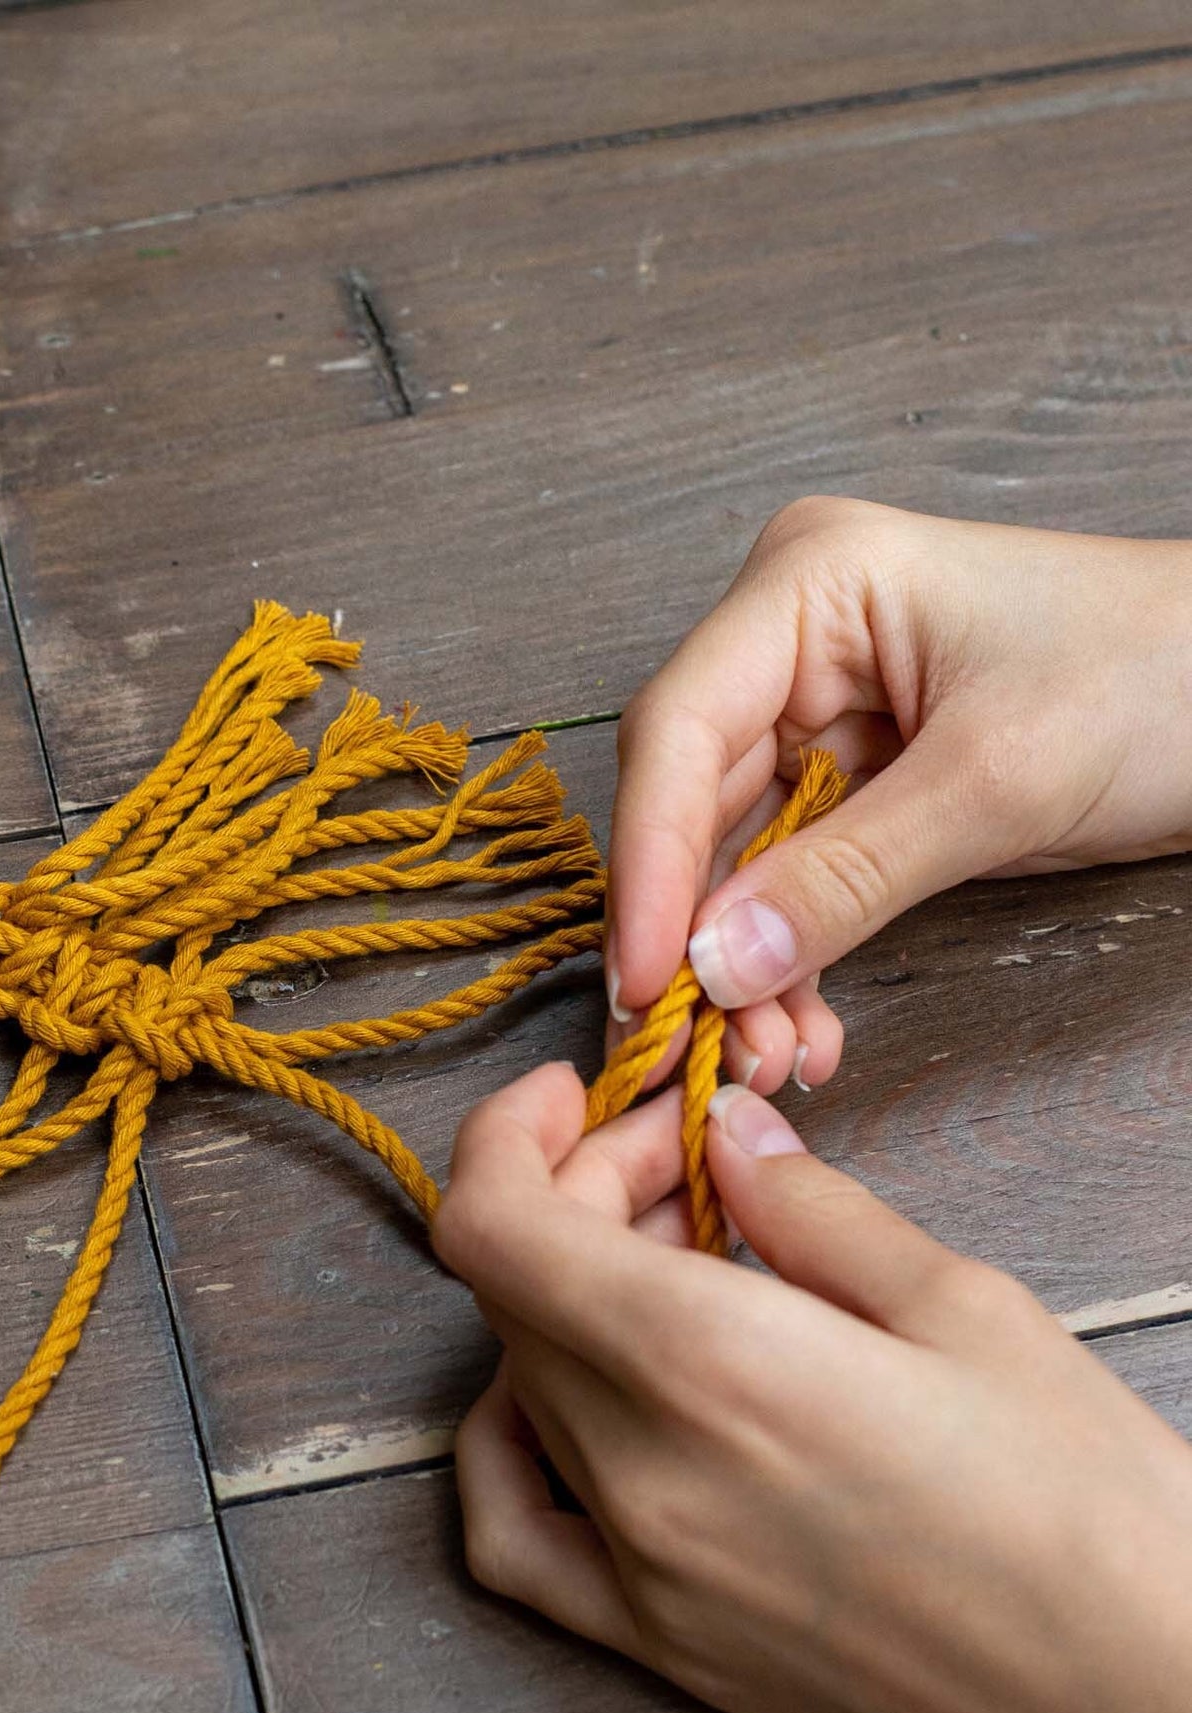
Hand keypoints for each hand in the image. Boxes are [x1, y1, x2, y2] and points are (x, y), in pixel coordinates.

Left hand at [434, 1064, 1191, 1712]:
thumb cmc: (1089, 1510)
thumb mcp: (964, 1307)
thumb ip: (809, 1207)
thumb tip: (724, 1132)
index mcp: (709, 1362)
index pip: (494, 1226)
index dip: (507, 1139)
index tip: (576, 1098)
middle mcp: (640, 1469)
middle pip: (518, 1289)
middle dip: (579, 1196)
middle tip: (688, 1168)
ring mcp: (637, 1570)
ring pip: (524, 1380)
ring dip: (570, 1297)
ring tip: (681, 1265)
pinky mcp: (660, 1647)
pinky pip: (512, 1537)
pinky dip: (508, 1444)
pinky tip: (575, 1398)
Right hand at [608, 498, 1191, 1092]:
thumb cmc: (1164, 676)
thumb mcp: (998, 780)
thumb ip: (844, 877)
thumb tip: (712, 967)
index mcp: (808, 585)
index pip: (682, 729)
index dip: (652, 859)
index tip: (644, 975)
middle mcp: (789, 645)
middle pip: (693, 802)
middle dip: (698, 933)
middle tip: (694, 1040)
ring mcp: (817, 715)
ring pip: (734, 860)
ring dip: (743, 967)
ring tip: (769, 1054)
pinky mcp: (852, 783)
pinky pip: (790, 881)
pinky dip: (792, 960)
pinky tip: (804, 1028)